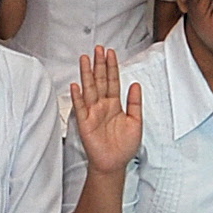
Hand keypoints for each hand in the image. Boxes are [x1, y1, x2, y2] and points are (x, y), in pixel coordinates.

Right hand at [70, 47, 142, 172]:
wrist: (114, 164)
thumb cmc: (124, 146)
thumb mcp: (136, 122)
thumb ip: (135, 103)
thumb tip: (135, 84)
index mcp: (114, 104)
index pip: (113, 81)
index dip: (112, 67)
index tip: (110, 53)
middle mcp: (102, 106)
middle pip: (100, 81)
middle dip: (99, 65)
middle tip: (98, 49)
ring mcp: (92, 113)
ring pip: (89, 90)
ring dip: (86, 74)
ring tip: (84, 59)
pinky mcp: (85, 124)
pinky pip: (80, 108)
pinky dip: (77, 97)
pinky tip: (75, 86)